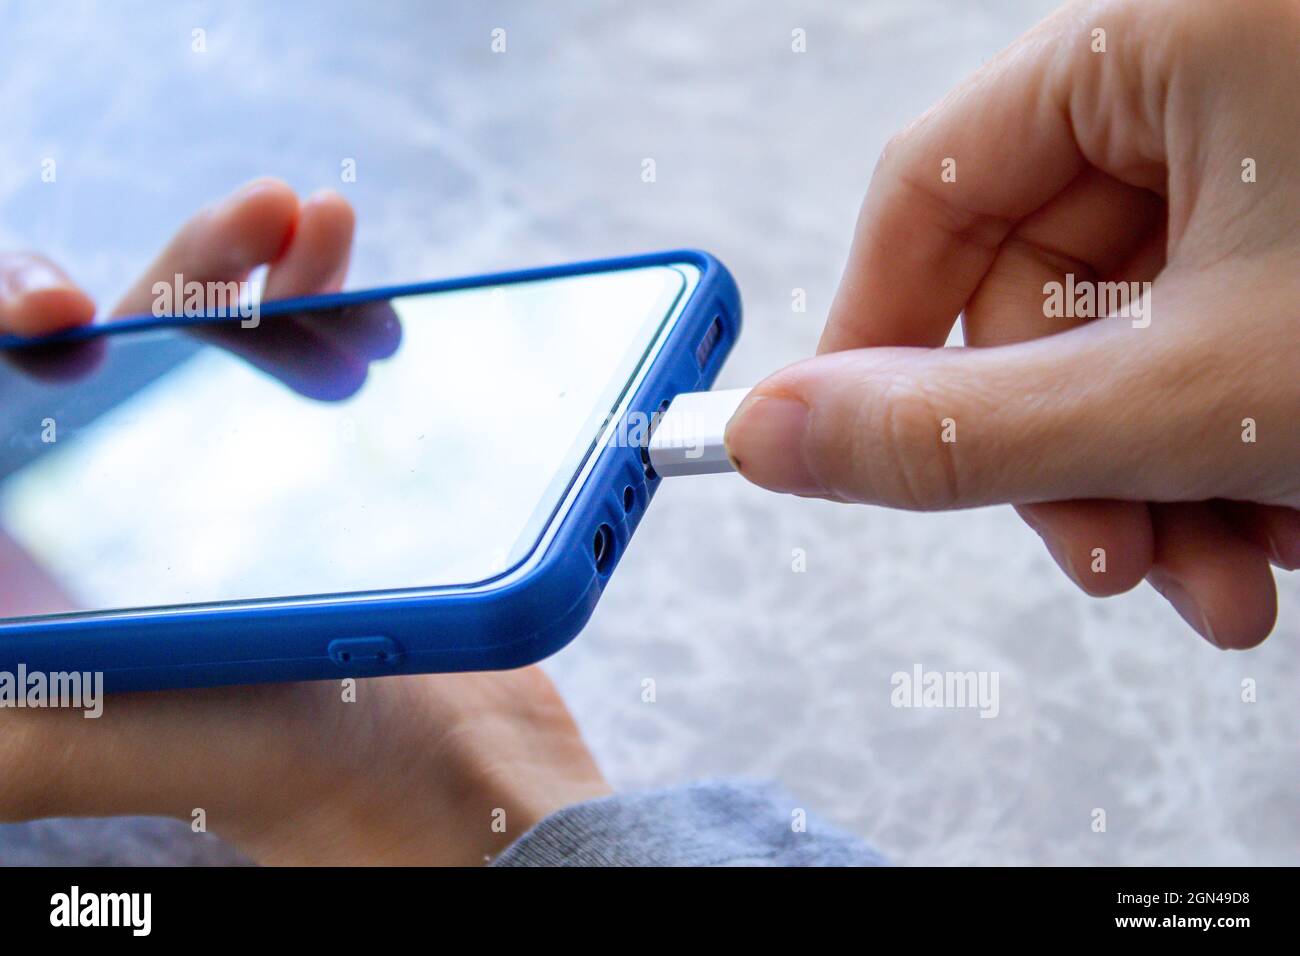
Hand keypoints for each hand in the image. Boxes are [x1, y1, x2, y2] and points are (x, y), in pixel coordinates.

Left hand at [0, 180, 607, 862]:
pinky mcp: (326, 484)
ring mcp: (241, 490)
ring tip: (314, 218)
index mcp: (59, 553)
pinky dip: (336, 309)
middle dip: (181, 268)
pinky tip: (361, 288)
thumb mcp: (83, 746)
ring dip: (265, 266)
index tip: (72, 308)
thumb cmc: (262, 770)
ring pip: (230, 342)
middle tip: (252, 216)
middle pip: (132, 351)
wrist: (434, 785)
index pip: (18, 407)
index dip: (24, 331)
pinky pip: (319, 369)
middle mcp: (138, 511)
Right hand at [726, 0, 1298, 649]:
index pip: (932, 186)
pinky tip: (1276, 519)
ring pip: (1128, 333)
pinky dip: (1219, 442)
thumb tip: (770, 436)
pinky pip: (1208, 331)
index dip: (875, 340)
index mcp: (1165, 31)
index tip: (851, 452)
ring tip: (1225, 576)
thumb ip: (960, 430)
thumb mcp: (1188, 394)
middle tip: (1113, 557)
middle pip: (1035, 286)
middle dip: (1070, 456)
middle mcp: (1213, 70)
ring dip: (1153, 477)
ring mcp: (1272, 144)